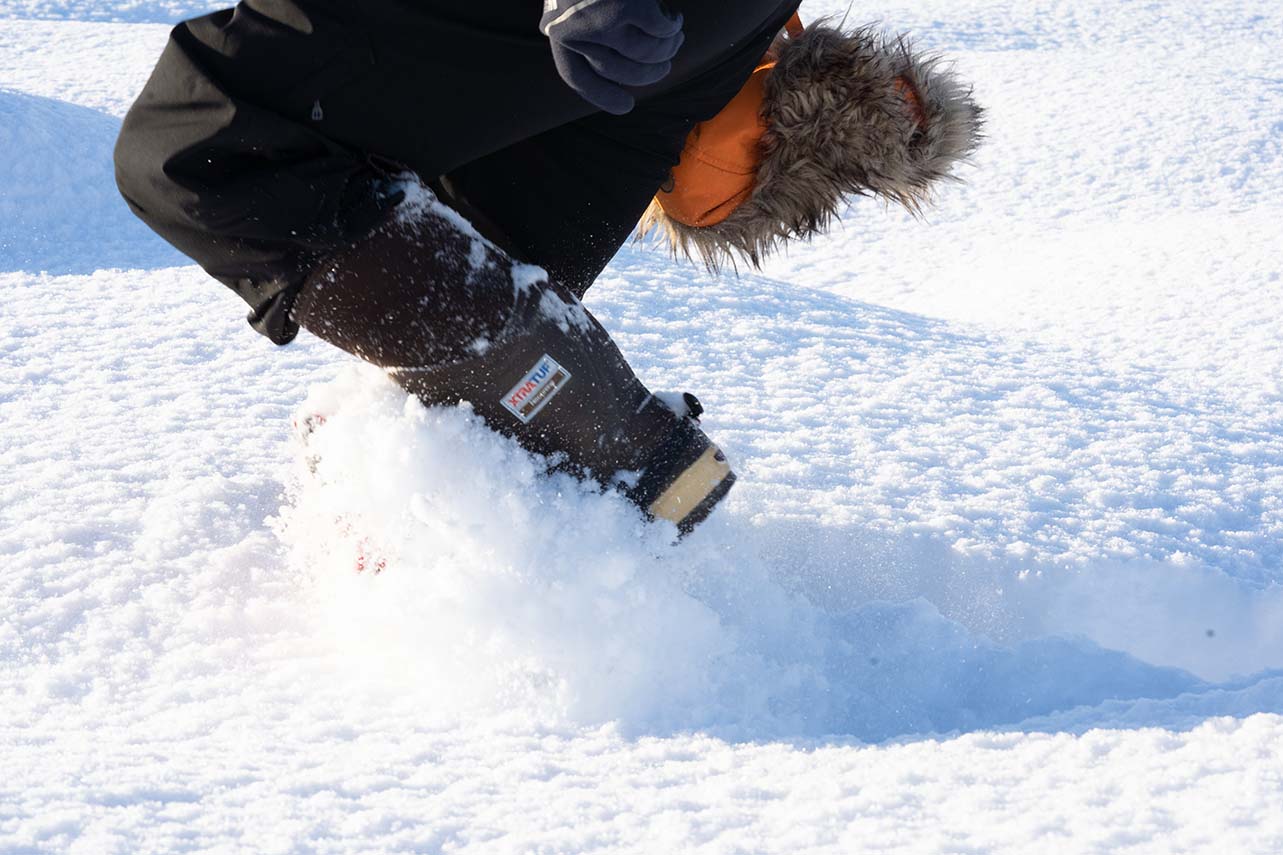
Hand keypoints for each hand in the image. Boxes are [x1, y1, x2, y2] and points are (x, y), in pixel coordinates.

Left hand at [540, 0, 683, 114]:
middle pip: (622, 73)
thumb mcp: (573, 1)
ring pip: (647, 55)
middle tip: (667, 64)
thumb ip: (585, 29)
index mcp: (558, 32)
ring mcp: (601, 23)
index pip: (579, 78)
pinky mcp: (628, 8)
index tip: (627, 106)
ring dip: (667, 48)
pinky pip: (660, 31)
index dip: (604, 97)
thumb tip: (619, 67)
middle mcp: (576, 34)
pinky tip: (673, 18)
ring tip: (675, 35)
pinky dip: (671, 26)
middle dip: (651, 74)